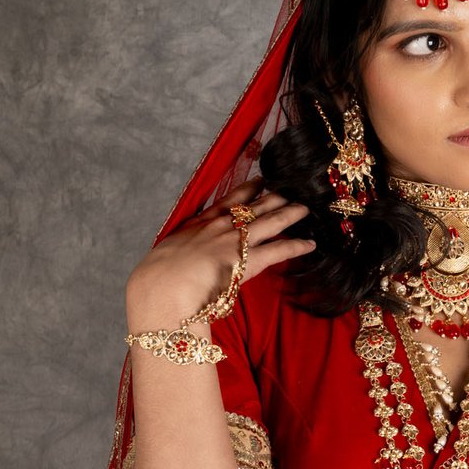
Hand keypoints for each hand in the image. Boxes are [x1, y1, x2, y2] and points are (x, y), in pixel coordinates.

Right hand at [125, 178, 313, 329]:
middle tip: (290, 188)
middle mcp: (220, 227)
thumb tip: (181, 261)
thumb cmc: (157, 279)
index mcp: (199, 224)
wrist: (162, 288)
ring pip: (271, 221)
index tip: (260, 180)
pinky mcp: (248, 260)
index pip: (229, 201)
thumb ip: (180, 253)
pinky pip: (280, 250)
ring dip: (291, 213)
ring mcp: (236, 241)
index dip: (248, 190)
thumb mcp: (166, 256)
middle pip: (255, 205)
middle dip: (275, 196)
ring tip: (305, 208)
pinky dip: (297, 246)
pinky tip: (310, 244)